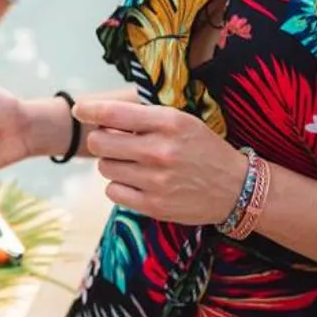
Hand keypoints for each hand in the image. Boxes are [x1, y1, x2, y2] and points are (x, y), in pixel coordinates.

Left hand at [71, 97, 247, 224]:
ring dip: (112, 163)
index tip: (80, 110)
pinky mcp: (154, 206)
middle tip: (111, 141)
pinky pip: (113, 191)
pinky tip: (136, 181)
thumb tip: (100, 117)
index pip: (113, 113)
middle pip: (100, 142)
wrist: (236, 188)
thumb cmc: (203, 149)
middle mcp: (161, 151)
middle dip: (100, 139)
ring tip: (133, 162)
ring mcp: (157, 181)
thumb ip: (144, 118)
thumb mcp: (181, 121)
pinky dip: (119, 185)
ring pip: (105, 168)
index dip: (89, 110)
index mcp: (168, 123)